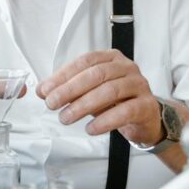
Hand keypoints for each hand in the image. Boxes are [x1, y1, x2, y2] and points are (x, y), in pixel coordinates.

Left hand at [36, 50, 161, 145]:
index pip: (85, 62)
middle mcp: (127, 67)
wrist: (146, 119)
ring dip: (83, 105)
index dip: (63, 75)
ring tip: (65, 118)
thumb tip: (42, 91)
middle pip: (96, 74)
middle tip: (51, 104)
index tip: (45, 90)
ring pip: (109, 91)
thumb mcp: (90, 93)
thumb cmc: (115, 102)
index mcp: (111, 58)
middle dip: (70, 90)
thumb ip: (69, 89)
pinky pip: (125, 111)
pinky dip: (105, 121)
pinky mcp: (146, 105)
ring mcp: (139, 85)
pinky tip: (90, 129)